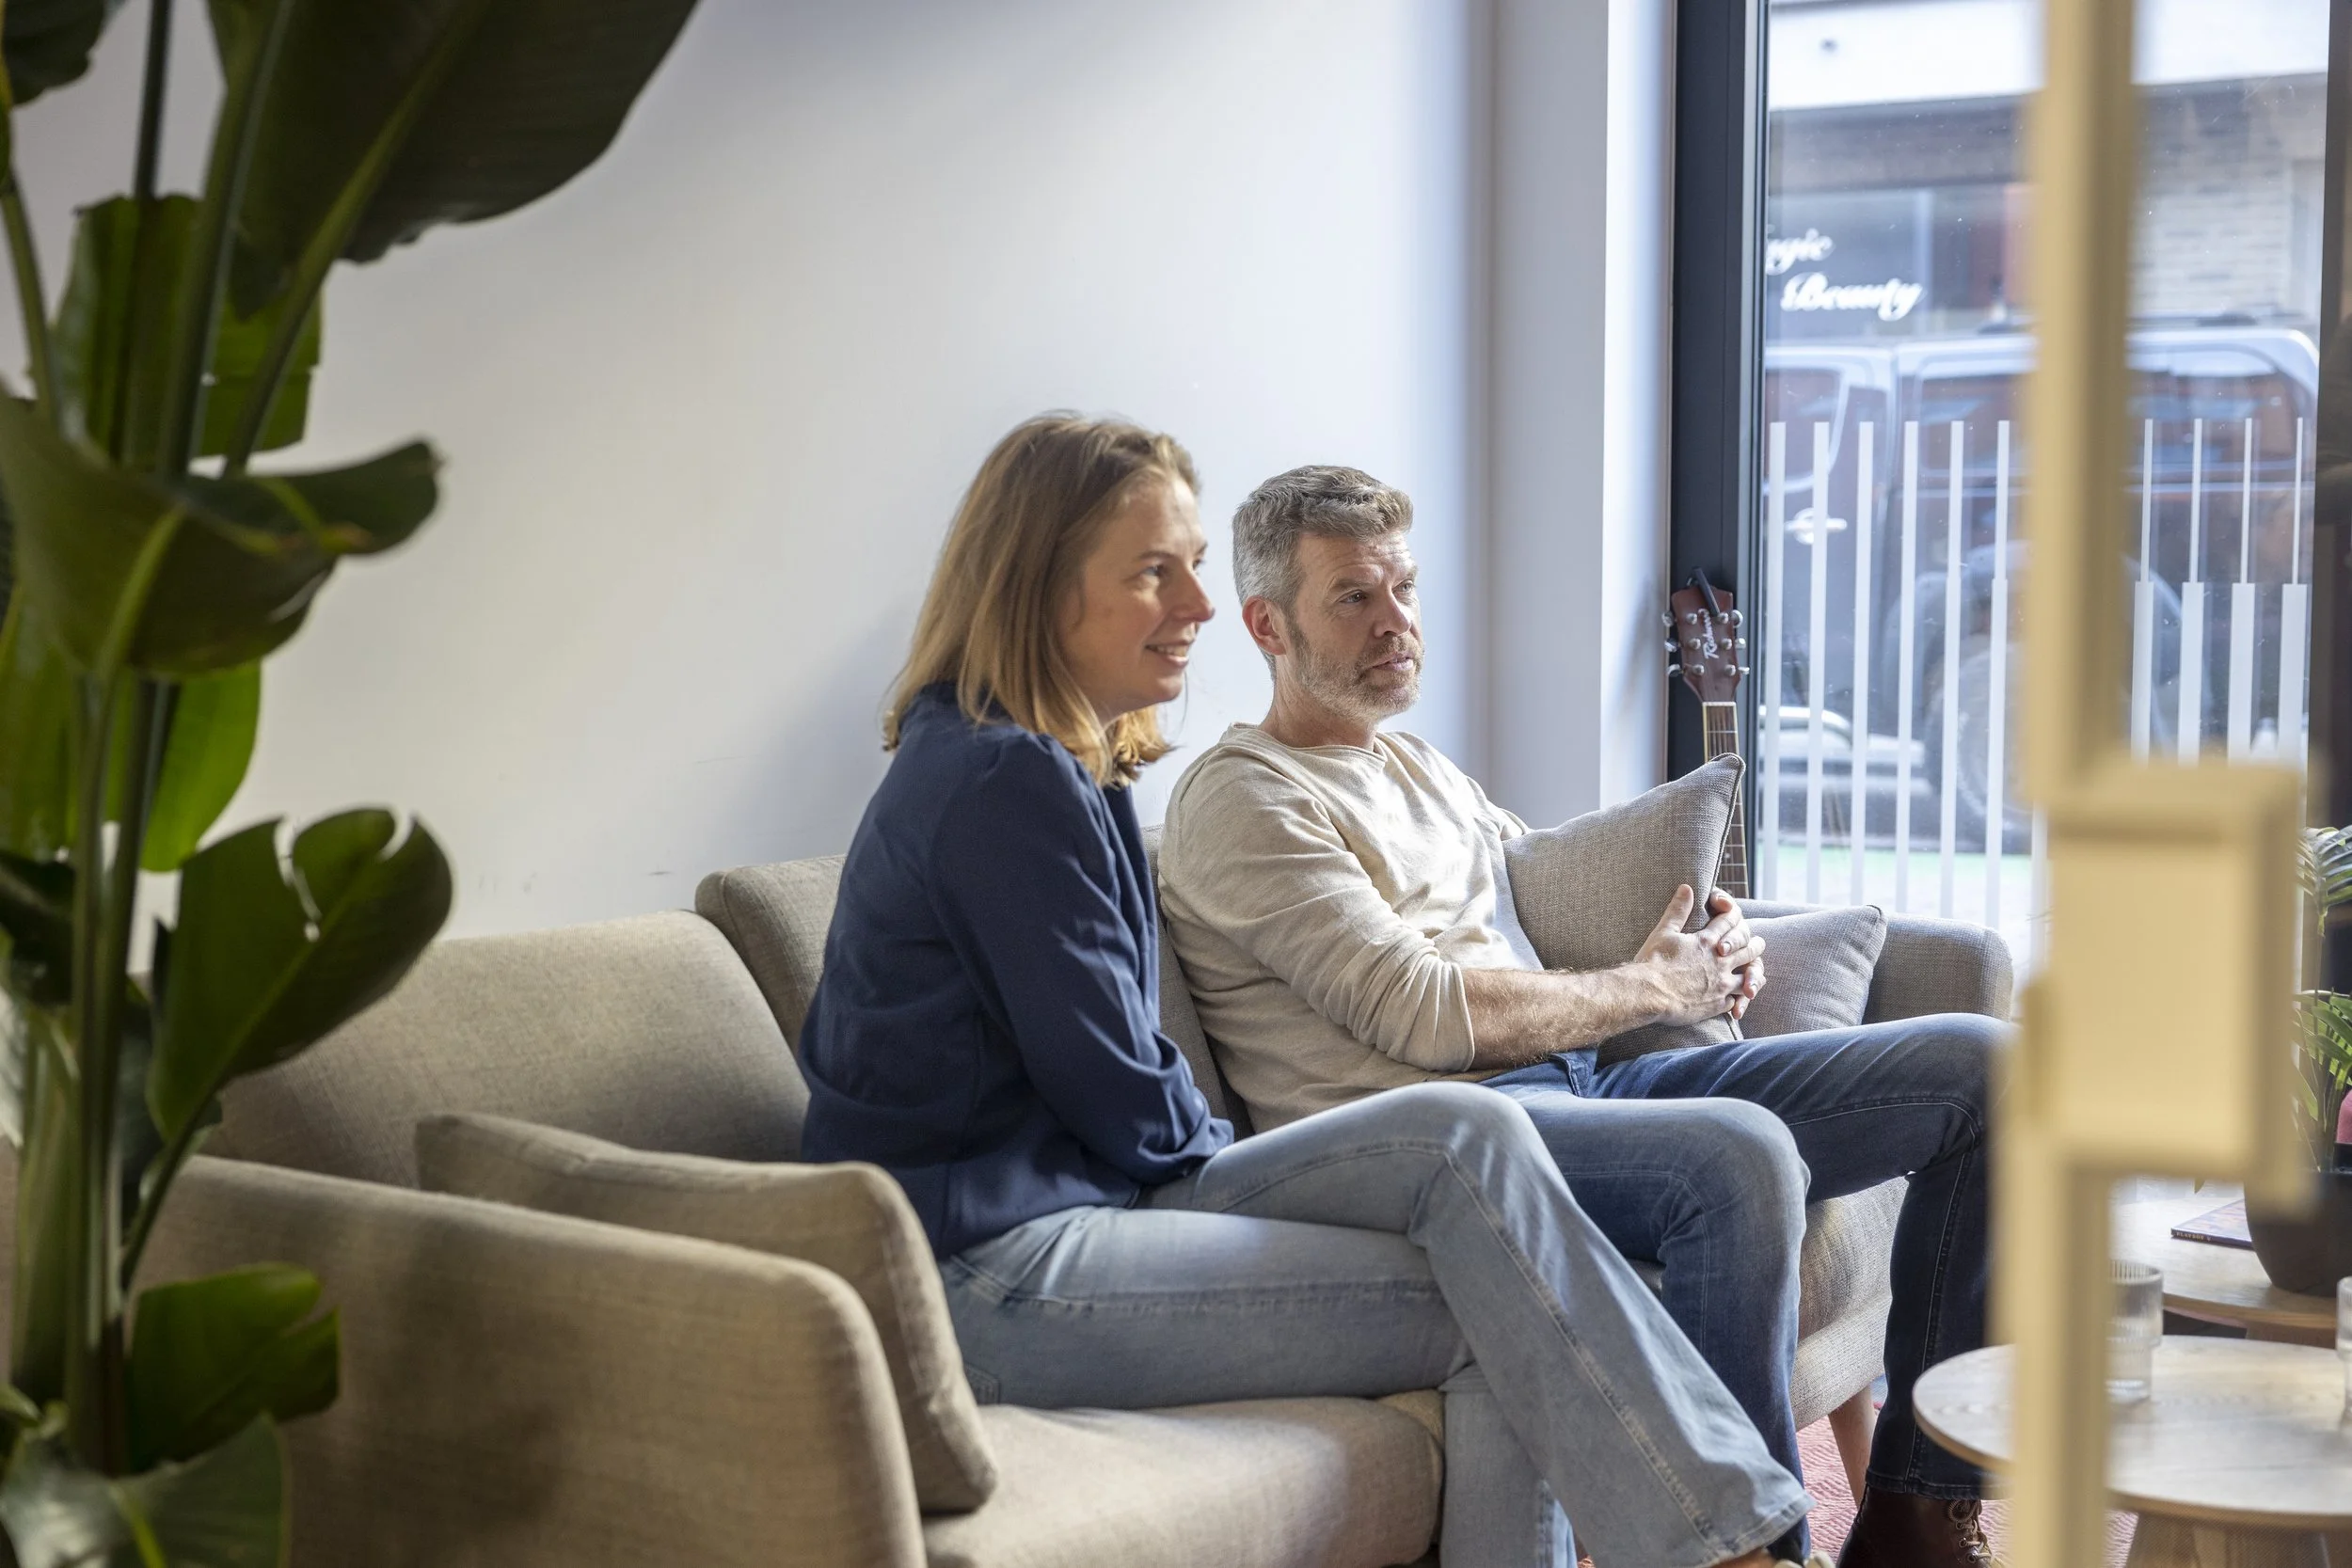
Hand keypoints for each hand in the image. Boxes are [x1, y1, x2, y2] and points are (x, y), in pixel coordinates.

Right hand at [1634, 886, 1765, 1026]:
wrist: (1648, 994)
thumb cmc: (1653, 962)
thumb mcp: (1663, 931)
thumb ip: (1678, 910)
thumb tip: (1687, 887)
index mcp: (1707, 941)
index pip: (1729, 922)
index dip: (1734, 916)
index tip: (1736, 915)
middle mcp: (1720, 961)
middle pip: (1748, 949)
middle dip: (1754, 944)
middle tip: (1759, 943)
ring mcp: (1721, 984)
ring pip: (1749, 976)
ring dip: (1754, 973)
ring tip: (1756, 974)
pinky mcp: (1717, 1004)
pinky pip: (1736, 1000)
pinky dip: (1738, 998)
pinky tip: (1738, 998)